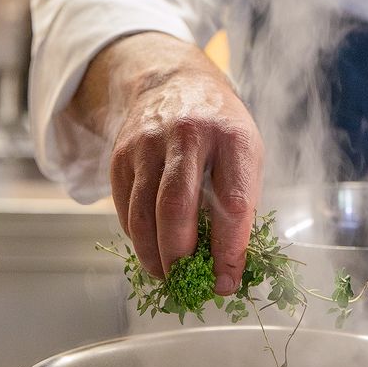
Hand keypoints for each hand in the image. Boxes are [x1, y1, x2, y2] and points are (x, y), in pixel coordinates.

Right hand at [71, 33, 262, 294]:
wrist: (175, 82)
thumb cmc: (221, 129)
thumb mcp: (245, 153)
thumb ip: (239, 202)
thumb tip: (228, 265)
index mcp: (231, 138)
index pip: (232, 202)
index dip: (230, 249)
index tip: (227, 280)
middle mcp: (188, 136)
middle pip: (178, 208)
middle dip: (181, 256)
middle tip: (188, 283)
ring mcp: (149, 143)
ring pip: (144, 212)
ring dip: (153, 254)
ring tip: (165, 277)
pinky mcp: (122, 153)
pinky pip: (125, 206)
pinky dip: (136, 236)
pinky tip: (149, 250)